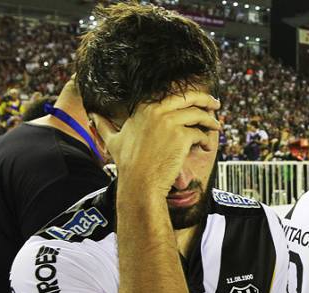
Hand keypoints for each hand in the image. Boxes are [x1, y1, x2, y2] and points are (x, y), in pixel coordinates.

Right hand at [91, 90, 219, 196]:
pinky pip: (200, 133)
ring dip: (210, 120)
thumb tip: (91, 115)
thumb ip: (103, 125)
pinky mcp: (181, 135)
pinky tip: (206, 147)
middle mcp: (157, 110)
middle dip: (206, 99)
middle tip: (216, 104)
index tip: (196, 101)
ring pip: (199, 113)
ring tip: (217, 127)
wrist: (139, 183)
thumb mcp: (112, 141)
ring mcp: (170, 121)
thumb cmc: (127, 165)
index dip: (187, 95)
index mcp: (144, 107)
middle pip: (190, 96)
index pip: (173, 93)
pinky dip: (206, 140)